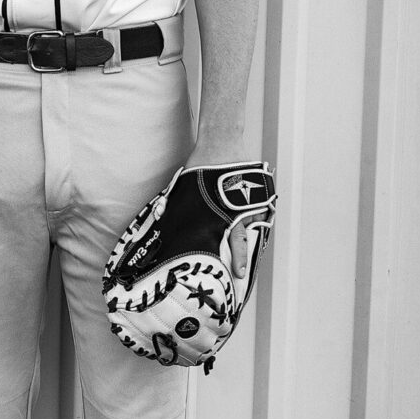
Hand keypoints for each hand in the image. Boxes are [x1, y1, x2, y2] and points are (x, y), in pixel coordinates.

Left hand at [183, 147, 247, 280]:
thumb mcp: (185, 190)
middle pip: (245, 239)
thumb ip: (177, 208)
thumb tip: (160, 220)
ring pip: (254, 224)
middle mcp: (241, 210)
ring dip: (249, 232)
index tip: (239, 275)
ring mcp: (252, 201)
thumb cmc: (201, 168)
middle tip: (242, 273)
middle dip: (243, 257)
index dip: (238, 261)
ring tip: (244, 240)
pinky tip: (248, 218)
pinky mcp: (258, 192)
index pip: (234, 244)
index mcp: (223, 214)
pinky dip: (252, 216)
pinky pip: (257, 210)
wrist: (220, 144)